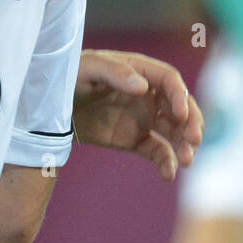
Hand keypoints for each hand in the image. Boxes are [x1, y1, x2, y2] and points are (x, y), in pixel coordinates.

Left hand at [73, 49, 203, 180]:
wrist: (48, 104)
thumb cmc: (66, 76)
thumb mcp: (85, 68)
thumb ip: (113, 72)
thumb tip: (143, 87)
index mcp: (137, 70)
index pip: (169, 80)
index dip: (180, 96)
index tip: (181, 114)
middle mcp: (146, 94)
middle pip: (180, 107)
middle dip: (192, 123)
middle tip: (194, 140)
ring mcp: (141, 117)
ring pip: (174, 131)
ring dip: (185, 145)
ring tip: (186, 160)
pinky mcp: (134, 138)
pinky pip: (157, 151)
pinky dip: (166, 162)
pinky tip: (168, 174)